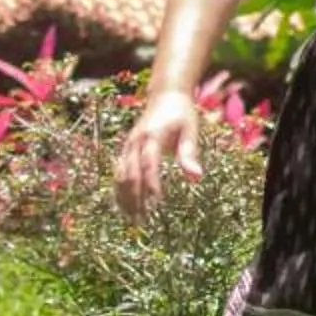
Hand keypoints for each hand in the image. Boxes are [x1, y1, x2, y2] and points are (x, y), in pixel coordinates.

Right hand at [114, 89, 203, 215]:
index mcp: (151, 135)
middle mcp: (135, 141)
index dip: (151, 184)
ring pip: (120, 176)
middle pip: (130, 173)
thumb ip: (190, 153)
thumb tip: (196, 178)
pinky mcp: (125, 150)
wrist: (166, 94)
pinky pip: (119, 172)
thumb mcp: (191, 130)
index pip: (149, 164)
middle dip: (135, 198)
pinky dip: (120, 190)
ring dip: (125, 198)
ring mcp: (127, 146)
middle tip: (142, 221)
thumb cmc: (182, 114)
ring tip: (132, 220)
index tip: (157, 204)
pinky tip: (124, 207)